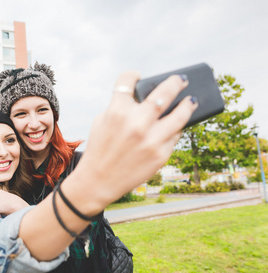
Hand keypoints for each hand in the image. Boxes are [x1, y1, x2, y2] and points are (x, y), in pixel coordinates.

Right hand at [64, 72, 197, 212]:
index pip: (129, 80)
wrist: (98, 180)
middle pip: (164, 91)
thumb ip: (120, 107)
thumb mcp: (102, 122)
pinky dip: (176, 129)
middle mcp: (136, 123)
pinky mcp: (160, 154)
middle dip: (175, 82)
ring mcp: (151, 139)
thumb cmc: (100, 149)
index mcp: (117, 111)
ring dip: (188, 104)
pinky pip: (175, 135)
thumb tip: (145, 99)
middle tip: (181, 80)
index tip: (138, 76)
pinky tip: (176, 126)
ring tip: (191, 100)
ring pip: (180, 114)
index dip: (133, 75)